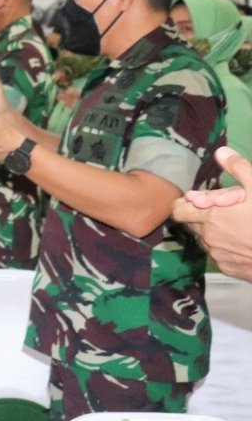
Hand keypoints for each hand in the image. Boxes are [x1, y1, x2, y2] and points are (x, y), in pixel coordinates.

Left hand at [174, 147, 251, 278]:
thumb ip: (238, 168)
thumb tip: (220, 151)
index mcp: (211, 217)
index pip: (178, 211)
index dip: (185, 204)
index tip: (196, 201)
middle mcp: (208, 238)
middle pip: (192, 224)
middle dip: (201, 216)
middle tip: (222, 210)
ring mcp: (217, 255)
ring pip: (205, 240)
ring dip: (213, 232)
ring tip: (235, 226)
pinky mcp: (228, 269)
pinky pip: (218, 255)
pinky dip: (225, 248)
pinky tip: (242, 242)